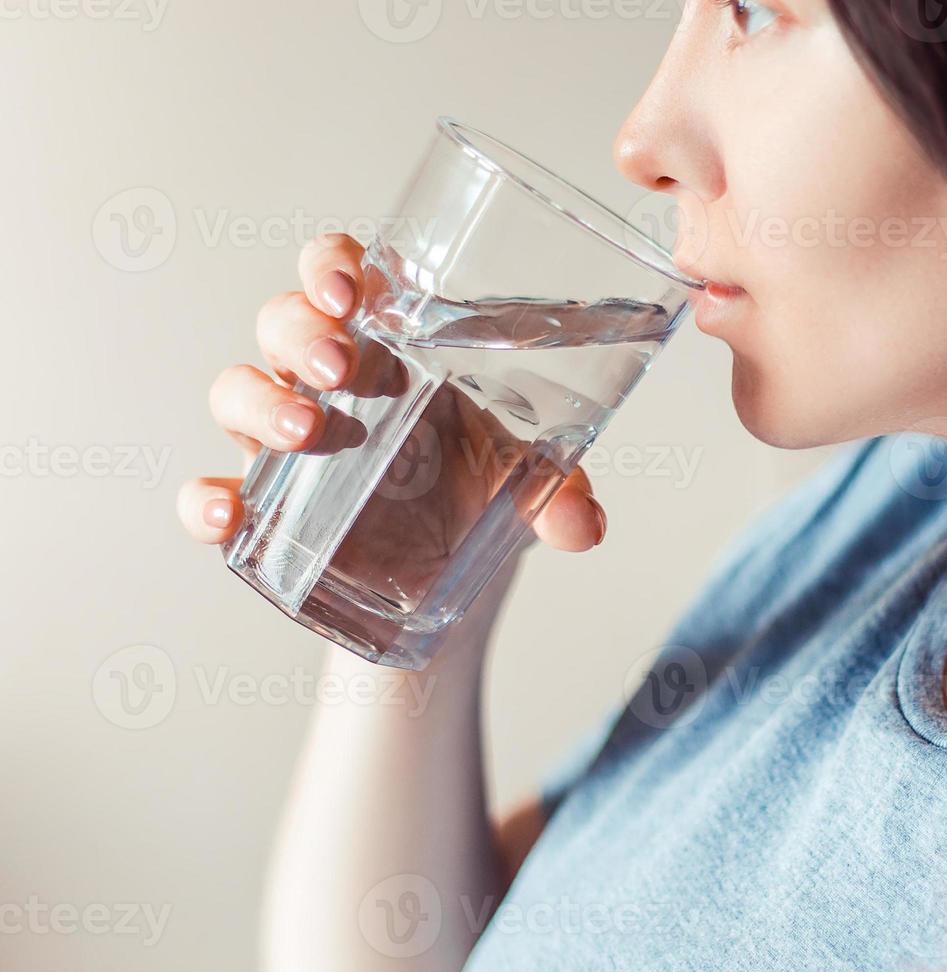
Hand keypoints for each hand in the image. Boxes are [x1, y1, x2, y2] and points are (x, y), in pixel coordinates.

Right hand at [176, 234, 607, 565]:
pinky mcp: (269, 508)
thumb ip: (560, 492)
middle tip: (342, 365)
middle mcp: (331, 381)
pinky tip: (227, 517)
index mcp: (393, 345)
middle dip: (302, 332)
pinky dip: (206, 501)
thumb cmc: (483, 486)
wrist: (458, 574)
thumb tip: (584, 525)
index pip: (343, 274)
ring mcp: (290, 441)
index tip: (354, 290)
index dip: (333, 266)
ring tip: (304, 432)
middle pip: (284, 322)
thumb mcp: (529, 479)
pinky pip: (212, 492)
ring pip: (237, 390)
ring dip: (259, 402)